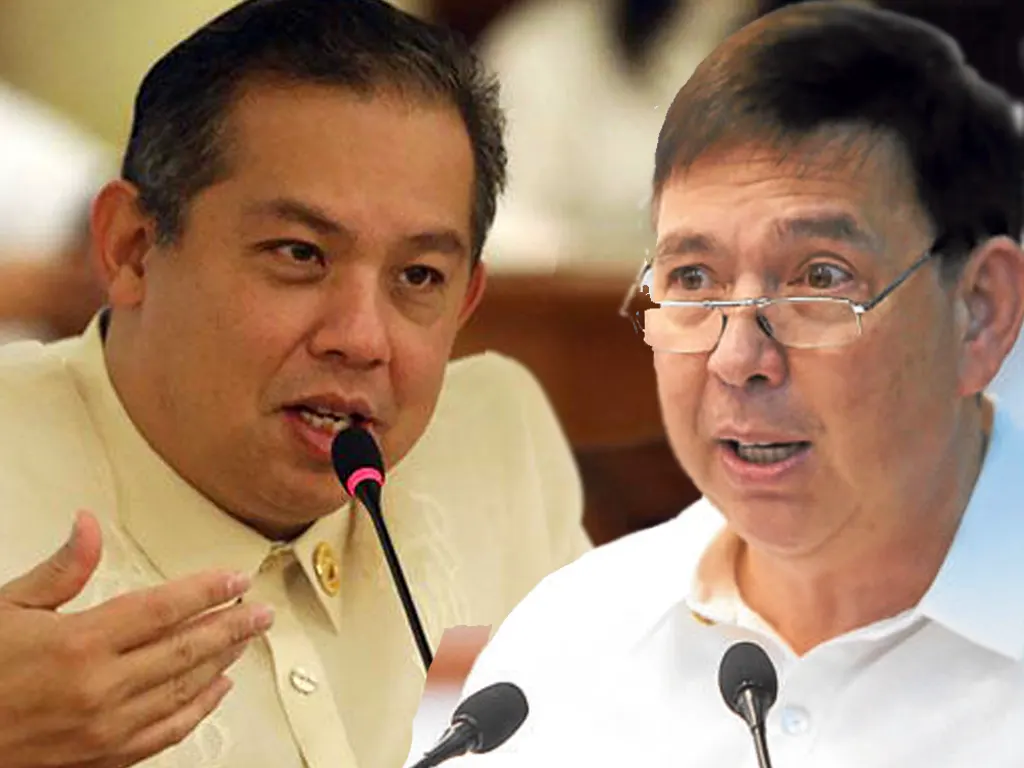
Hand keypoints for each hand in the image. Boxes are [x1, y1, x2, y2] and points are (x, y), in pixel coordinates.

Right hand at [0, 510, 274, 767]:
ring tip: (246, 639)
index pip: (164, 609)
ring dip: (222, 661)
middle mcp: (99, 689)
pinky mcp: (104, 758)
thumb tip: (88, 525)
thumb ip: (61, 569)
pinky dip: (200, 709)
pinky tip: (218, 690)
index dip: (207, 591)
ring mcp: (105, 728)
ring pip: (185, 689)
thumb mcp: (8, 608)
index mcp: (79, 644)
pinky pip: (168, 732)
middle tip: (261, 612)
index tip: (235, 580)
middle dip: (232, 626)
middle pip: (186, 649)